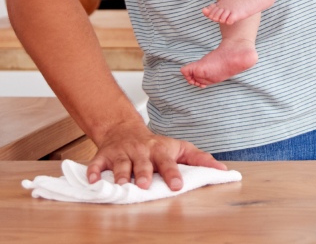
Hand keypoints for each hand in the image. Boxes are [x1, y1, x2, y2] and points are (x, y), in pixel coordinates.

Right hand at [87, 122, 226, 190]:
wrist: (125, 129)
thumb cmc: (155, 144)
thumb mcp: (180, 148)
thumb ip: (200, 159)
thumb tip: (222, 170)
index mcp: (160, 150)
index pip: (169, 162)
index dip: (173, 173)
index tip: (177, 185)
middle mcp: (141, 151)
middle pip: (142, 163)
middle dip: (143, 173)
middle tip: (144, 185)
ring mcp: (122, 153)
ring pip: (120, 164)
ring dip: (120, 175)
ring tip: (121, 185)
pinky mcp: (104, 156)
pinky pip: (96, 164)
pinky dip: (93, 172)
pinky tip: (92, 181)